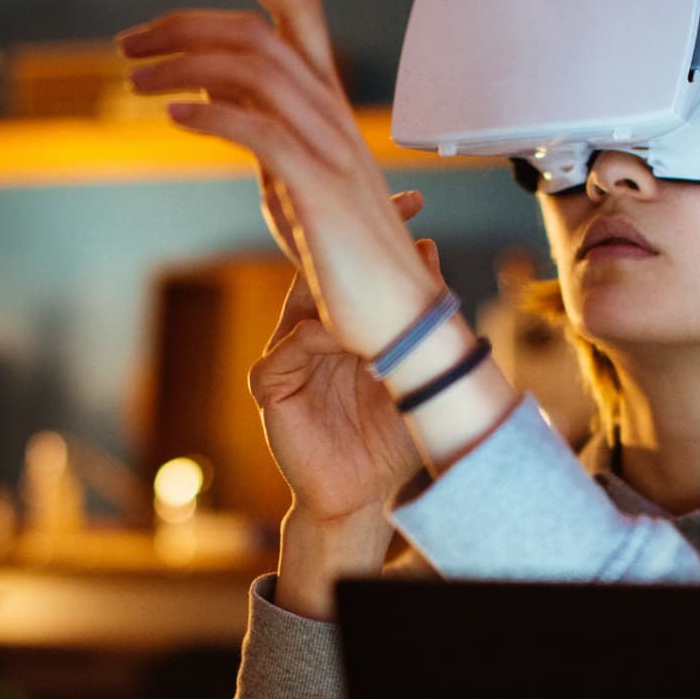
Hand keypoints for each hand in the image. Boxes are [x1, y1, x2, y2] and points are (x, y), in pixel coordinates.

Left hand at [116, 0, 441, 358]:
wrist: (399, 317)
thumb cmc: (348, 258)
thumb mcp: (294, 181)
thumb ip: (263, 134)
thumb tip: (217, 102)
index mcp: (329, 106)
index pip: (298, 9)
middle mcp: (333, 115)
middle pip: (263, 30)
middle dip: (187, 22)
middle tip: (129, 42)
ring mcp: (330, 149)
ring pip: (256, 70)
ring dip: (184, 67)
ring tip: (137, 83)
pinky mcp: (319, 190)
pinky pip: (262, 131)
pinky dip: (213, 113)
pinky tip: (176, 116)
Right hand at [251, 192, 436, 525]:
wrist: (364, 498)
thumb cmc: (391, 440)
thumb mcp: (413, 373)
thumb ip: (416, 321)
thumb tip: (430, 251)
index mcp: (344, 326)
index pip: (355, 268)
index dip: (380, 229)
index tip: (415, 200)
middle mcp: (311, 332)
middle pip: (320, 271)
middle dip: (345, 238)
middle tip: (383, 209)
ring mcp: (287, 357)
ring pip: (300, 304)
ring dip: (328, 284)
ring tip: (359, 262)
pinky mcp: (269, 387)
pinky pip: (284, 351)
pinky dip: (310, 339)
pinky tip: (334, 332)